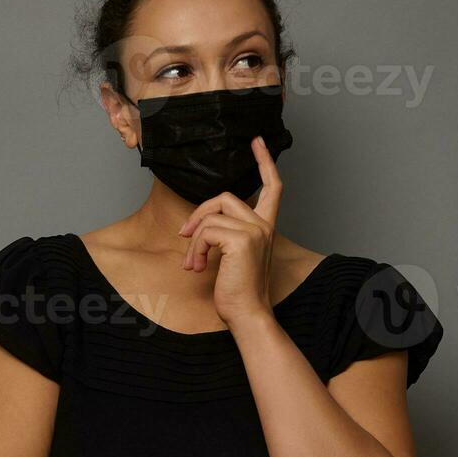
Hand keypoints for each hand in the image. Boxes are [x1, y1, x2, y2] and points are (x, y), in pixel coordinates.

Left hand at [176, 136, 282, 327]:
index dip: (265, 162)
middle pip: (225, 196)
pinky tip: (199, 267)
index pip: (272, 187)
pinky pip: (206, 231)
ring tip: (194, 263)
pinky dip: (196, 249)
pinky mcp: (242, 240)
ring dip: (194, 240)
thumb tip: (196, 226)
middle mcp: (264, 225)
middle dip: (199, 213)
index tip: (257, 141)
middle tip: (185, 236)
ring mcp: (255, 231)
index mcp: (265, 227)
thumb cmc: (237, 292)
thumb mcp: (231, 257)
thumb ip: (224, 236)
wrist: (247, 315)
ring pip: (211, 216)